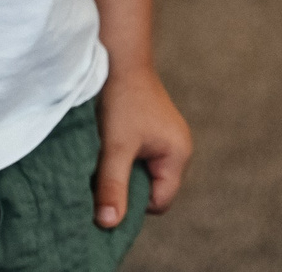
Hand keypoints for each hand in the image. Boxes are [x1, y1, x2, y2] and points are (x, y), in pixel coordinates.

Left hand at [95, 64, 189, 227]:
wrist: (118, 56)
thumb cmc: (121, 99)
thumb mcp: (115, 147)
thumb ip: (113, 186)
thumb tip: (108, 224)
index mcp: (178, 155)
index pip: (159, 202)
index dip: (133, 203)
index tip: (108, 189)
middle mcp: (178, 148)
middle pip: (151, 188)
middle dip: (126, 186)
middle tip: (102, 173)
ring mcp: (165, 137)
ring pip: (141, 172)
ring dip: (121, 169)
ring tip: (104, 156)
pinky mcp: (151, 129)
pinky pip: (137, 156)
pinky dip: (121, 155)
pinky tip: (106, 144)